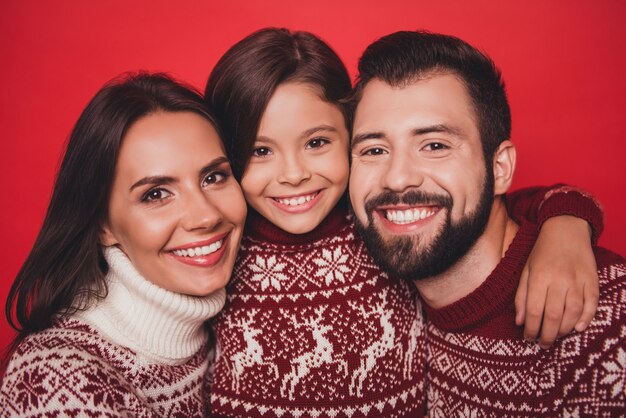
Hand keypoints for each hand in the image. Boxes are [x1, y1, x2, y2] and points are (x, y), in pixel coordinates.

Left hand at [514, 216, 598, 348]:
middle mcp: (559, 279)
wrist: (566, 229)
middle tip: (542, 345)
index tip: (528, 339)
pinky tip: (577, 328)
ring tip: (556, 337)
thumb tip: (520, 322)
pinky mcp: (593, 279)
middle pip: (553, 316)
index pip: (534, 311)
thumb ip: (522, 296)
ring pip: (573, 313)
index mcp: (539, 276)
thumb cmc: (542, 252)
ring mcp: (578, 280)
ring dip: (564, 330)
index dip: (531, 329)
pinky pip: (592, 304)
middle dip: (547, 335)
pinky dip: (586, 318)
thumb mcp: (526, 270)